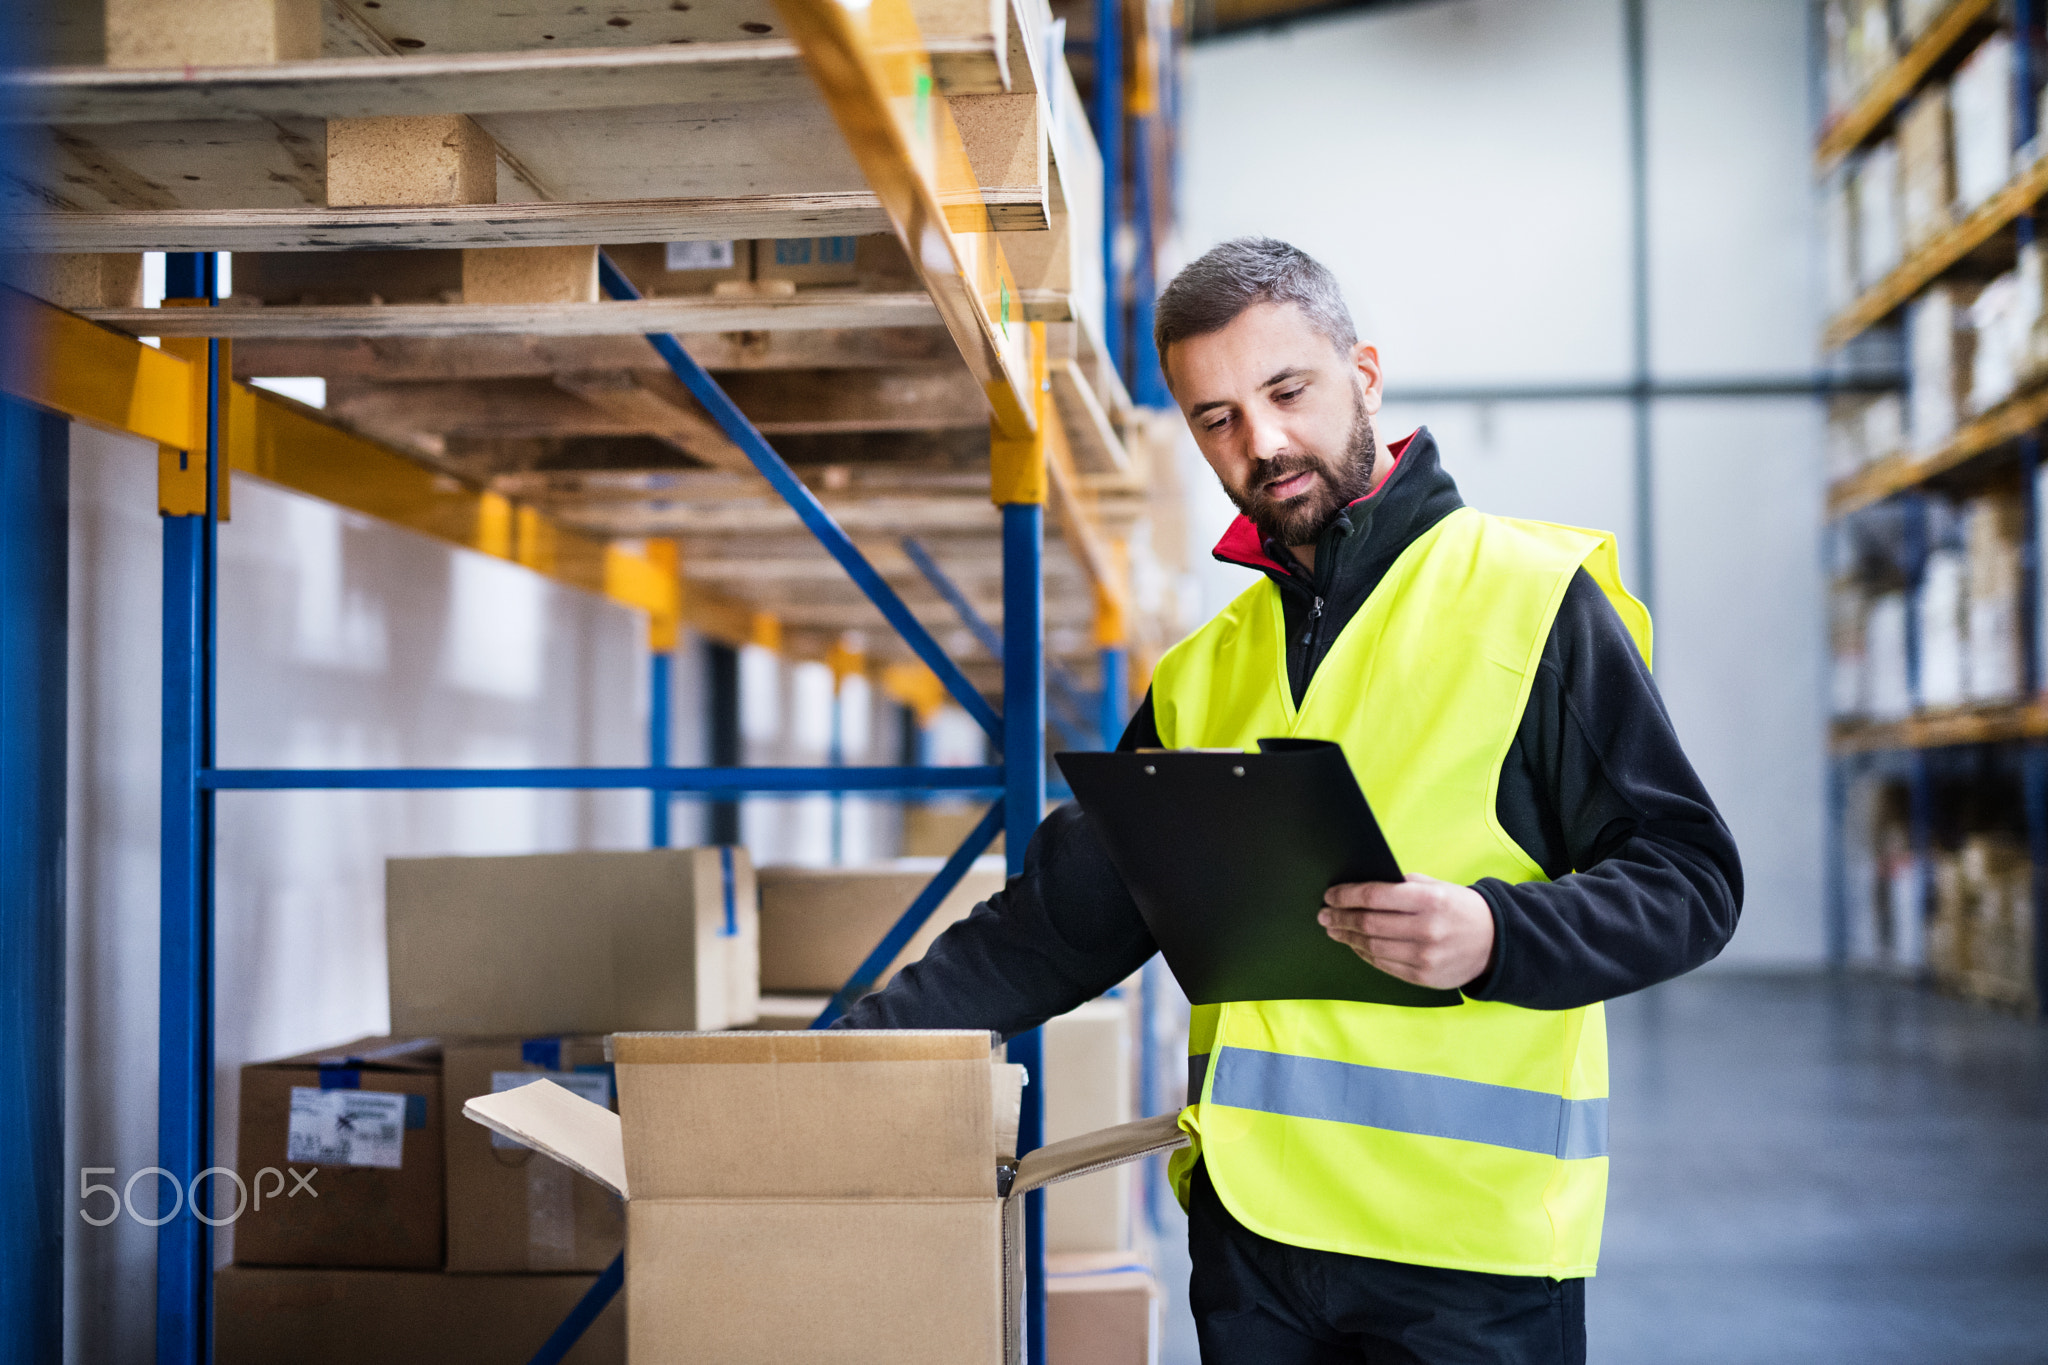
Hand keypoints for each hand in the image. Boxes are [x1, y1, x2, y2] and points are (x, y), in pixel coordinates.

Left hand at [1318, 874, 1494, 990]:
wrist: (1495, 942)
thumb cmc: (1459, 908)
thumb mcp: (1437, 887)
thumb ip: (1402, 885)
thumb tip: (1361, 888)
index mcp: (1429, 900)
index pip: (1375, 896)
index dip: (1347, 896)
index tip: (1330, 895)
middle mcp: (1426, 929)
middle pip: (1369, 923)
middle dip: (1341, 918)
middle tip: (1324, 914)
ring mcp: (1424, 957)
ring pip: (1372, 946)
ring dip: (1348, 937)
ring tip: (1334, 929)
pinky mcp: (1423, 977)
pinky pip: (1384, 964)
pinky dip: (1364, 953)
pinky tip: (1355, 944)